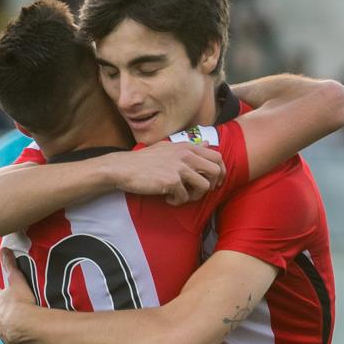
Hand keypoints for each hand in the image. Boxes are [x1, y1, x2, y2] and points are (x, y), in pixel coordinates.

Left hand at [0, 249, 37, 343]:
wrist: (25, 324)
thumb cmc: (21, 301)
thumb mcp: (16, 279)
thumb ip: (10, 264)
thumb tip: (4, 248)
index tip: (1, 291)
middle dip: (2, 310)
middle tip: (11, 309)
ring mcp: (1, 329)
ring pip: (1, 327)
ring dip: (5, 325)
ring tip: (14, 326)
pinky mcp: (8, 341)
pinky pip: (9, 342)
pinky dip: (11, 341)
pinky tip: (15, 343)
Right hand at [106, 141, 224, 204]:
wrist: (123, 168)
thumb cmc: (144, 161)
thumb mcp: (168, 148)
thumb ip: (189, 147)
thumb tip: (208, 143)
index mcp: (187, 146)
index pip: (217, 157)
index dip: (220, 172)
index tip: (213, 182)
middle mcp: (186, 155)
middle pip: (216, 171)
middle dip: (211, 185)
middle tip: (198, 191)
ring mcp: (179, 168)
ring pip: (204, 186)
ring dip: (195, 195)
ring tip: (180, 196)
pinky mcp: (171, 181)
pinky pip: (185, 197)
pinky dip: (177, 201)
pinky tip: (167, 198)